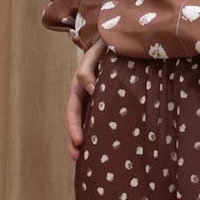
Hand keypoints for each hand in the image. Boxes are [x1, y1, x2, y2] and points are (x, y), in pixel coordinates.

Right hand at [67, 35, 105, 159]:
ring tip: (89, 160)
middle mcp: (87, 95)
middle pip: (77, 121)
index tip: (79, 141)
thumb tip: (91, 88)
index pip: (73, 109)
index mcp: (80, 85)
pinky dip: (104, 134)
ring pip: (90, 124)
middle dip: (75, 140)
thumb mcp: (97, 50)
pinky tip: (109, 148)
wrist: (126, 39)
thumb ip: (89, 67)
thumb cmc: (109, 43)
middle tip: (78, 158)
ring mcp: (99, 100)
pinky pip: (105, 120)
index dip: (73, 126)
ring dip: (88, 141)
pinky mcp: (113, 103)